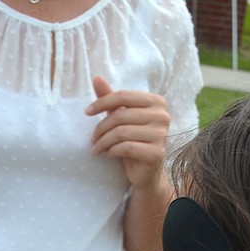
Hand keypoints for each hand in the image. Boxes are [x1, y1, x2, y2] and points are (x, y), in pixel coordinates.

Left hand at [86, 75, 170, 189]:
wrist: (146, 172)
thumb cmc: (133, 142)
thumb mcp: (121, 119)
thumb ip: (111, 99)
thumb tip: (96, 78)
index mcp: (156, 102)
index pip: (123, 96)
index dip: (102, 102)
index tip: (86, 112)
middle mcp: (162, 116)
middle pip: (120, 115)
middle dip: (101, 128)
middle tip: (92, 139)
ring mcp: (161, 135)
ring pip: (121, 132)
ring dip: (103, 142)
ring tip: (96, 149)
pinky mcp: (157, 153)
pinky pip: (126, 147)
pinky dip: (113, 151)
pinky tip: (109, 154)